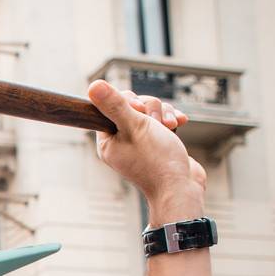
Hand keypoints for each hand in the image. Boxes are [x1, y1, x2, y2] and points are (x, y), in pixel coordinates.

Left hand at [87, 80, 206, 219]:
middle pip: (133, 105)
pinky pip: (162, 120)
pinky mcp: (158, 142)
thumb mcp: (134, 127)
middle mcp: (122, 141)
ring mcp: (141, 142)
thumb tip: (93, 86)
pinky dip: (171, 120)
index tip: (138, 110)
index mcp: (108, 140)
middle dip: (150, 108)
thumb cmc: (156, 160)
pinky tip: (180, 124)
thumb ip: (115, 105)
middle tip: (155, 123)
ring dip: (163, 114)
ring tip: (169, 128)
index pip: (109, 106)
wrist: (181, 189)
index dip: (127, 102)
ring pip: (150, 111)